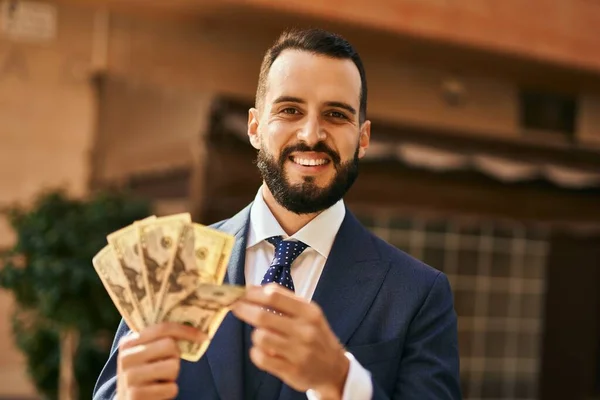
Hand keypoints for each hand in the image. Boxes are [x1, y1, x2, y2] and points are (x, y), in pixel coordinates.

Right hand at [116, 322, 206, 399]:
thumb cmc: (145, 375)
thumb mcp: (146, 355)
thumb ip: (160, 339)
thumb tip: (196, 328)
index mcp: (128, 343)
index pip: (163, 328)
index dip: (186, 331)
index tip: (203, 336)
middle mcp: (126, 358)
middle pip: (170, 345)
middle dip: (175, 357)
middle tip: (166, 366)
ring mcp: (129, 377)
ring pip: (172, 366)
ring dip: (172, 376)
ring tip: (160, 380)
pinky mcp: (136, 395)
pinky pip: (171, 388)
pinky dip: (169, 391)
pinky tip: (157, 393)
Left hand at [231, 284, 349, 398]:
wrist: (334, 368)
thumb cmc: (316, 335)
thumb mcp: (309, 313)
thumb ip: (284, 300)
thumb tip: (253, 289)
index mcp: (309, 312)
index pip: (274, 296)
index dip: (253, 293)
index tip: (241, 292)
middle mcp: (305, 331)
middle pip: (263, 316)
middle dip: (243, 309)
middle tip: (234, 306)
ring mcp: (298, 352)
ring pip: (260, 337)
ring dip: (255, 335)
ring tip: (261, 335)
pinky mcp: (291, 371)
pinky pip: (261, 358)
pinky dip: (256, 353)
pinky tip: (263, 351)